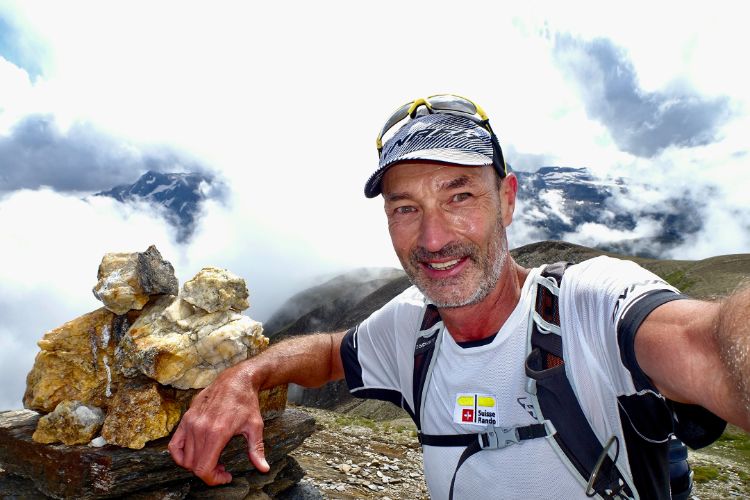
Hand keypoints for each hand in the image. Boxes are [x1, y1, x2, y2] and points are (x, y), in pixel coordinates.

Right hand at [168, 361, 270, 484]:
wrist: (236, 379)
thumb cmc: (247, 402)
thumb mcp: (255, 426)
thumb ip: (256, 450)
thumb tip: (264, 468)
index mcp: (217, 433)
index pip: (204, 468)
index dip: (213, 480)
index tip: (226, 476)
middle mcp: (200, 428)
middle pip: (194, 466)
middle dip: (208, 473)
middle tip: (222, 469)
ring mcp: (190, 422)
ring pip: (184, 458)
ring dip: (196, 465)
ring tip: (212, 460)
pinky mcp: (186, 418)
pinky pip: (174, 444)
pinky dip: (180, 455)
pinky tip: (194, 455)